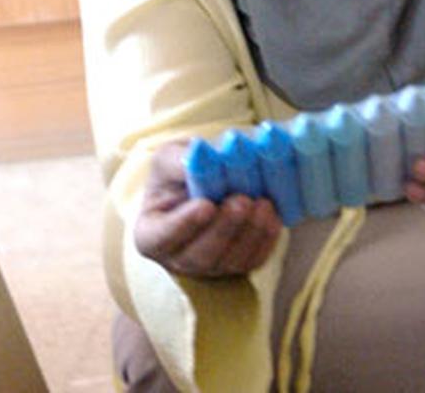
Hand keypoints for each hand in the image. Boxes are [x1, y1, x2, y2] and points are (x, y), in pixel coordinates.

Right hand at [134, 142, 282, 277]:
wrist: (206, 181)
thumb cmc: (179, 172)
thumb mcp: (169, 158)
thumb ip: (178, 161)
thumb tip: (198, 157)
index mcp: (151, 234)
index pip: (161, 237)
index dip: (183, 225)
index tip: (205, 205)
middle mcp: (178, 257)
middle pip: (200, 255)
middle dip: (224, 228)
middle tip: (241, 201)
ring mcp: (209, 266)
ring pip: (230, 260)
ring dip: (250, 233)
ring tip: (262, 203)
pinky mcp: (237, 265)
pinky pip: (253, 260)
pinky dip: (265, 239)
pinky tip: (272, 215)